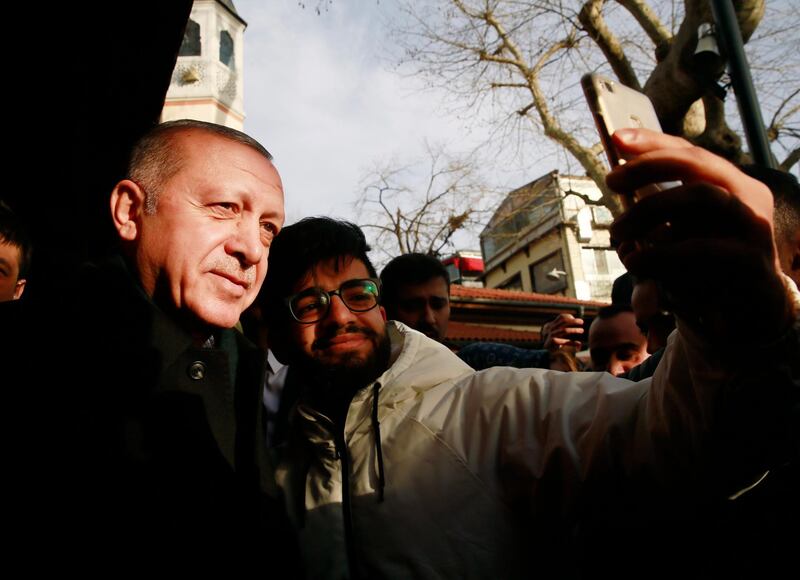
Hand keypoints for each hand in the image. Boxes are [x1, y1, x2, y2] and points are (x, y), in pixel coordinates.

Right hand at [541, 313, 583, 351]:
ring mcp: (549, 335)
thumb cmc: (553, 344)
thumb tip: (575, 322)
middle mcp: (549, 329)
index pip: (561, 317)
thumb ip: (562, 328)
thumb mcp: (556, 334)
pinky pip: (564, 341)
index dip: (570, 317)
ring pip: (564, 330)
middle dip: (574, 321)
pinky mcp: (551, 343)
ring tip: (582, 330)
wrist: (545, 355)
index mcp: (550, 325)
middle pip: (563, 322)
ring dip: (574, 330)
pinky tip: (579, 344)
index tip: (577, 320)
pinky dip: (572, 342)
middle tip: (582, 322)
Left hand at [607, 129, 791, 344]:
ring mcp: (754, 228)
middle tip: (611, 181)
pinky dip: (664, 253)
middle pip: (699, 165)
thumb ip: (659, 213)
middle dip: (650, 166)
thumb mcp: (682, 233)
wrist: (750, 312)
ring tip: (618, 232)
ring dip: (652, 208)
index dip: (654, 143)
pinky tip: (636, 262)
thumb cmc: (708, 266)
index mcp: (731, 185)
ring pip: (704, 197)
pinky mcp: (751, 262)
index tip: (616, 139)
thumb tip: (617, 191)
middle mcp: (747, 198)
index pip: (691, 154)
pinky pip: (704, 249)